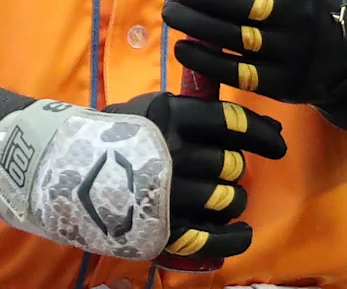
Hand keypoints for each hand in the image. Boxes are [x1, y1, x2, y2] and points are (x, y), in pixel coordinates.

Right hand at [105, 90, 285, 262]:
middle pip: (231, 163)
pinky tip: (241, 232)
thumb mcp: (154, 107)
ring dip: (234, 199)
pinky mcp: (163, 229)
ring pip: (228, 199)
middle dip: (235, 167)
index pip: (230, 121)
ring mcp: (169, 194)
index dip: (260, 133)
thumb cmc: (120, 134)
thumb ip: (199, 110)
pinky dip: (235, 238)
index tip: (277, 143)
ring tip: (224, 196)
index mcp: (171, 116)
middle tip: (227, 168)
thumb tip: (258, 114)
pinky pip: (214, 239)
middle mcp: (173, 154)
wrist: (69, 168)